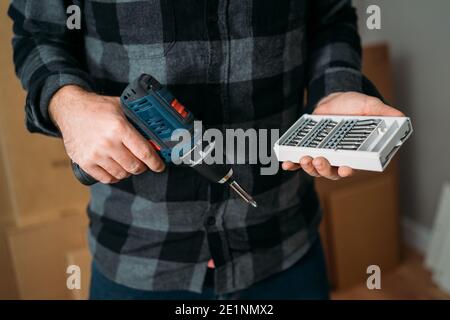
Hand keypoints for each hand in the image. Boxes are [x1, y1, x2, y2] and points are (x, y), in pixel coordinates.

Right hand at [49, 85, 164, 183]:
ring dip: (128, 171)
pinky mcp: (85, 162)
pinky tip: (117, 169)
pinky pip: (106, 179)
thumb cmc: (98, 108)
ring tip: (128, 163)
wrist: (70, 109)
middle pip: (134, 166)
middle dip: (142, 167)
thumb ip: (137, 119)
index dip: (155, 162)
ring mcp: (95, 154)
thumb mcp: (121, 107)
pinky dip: (115, 176)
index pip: (144, 153)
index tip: (160, 166)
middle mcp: (108, 143)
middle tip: (143, 163)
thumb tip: (157, 132)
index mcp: (119, 128)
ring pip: (122, 174)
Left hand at [282, 92, 403, 179]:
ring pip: (315, 169)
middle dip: (325, 169)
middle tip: (320, 161)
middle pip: (331, 172)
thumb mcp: (370, 107)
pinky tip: (286, 164)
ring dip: (309, 167)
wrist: (333, 99)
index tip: (346, 169)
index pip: (353, 167)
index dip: (349, 171)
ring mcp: (322, 154)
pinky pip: (298, 161)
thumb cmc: (354, 106)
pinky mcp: (307, 149)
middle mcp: (338, 158)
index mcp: (354, 152)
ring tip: (306, 158)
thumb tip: (402, 118)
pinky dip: (292, 164)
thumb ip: (383, 113)